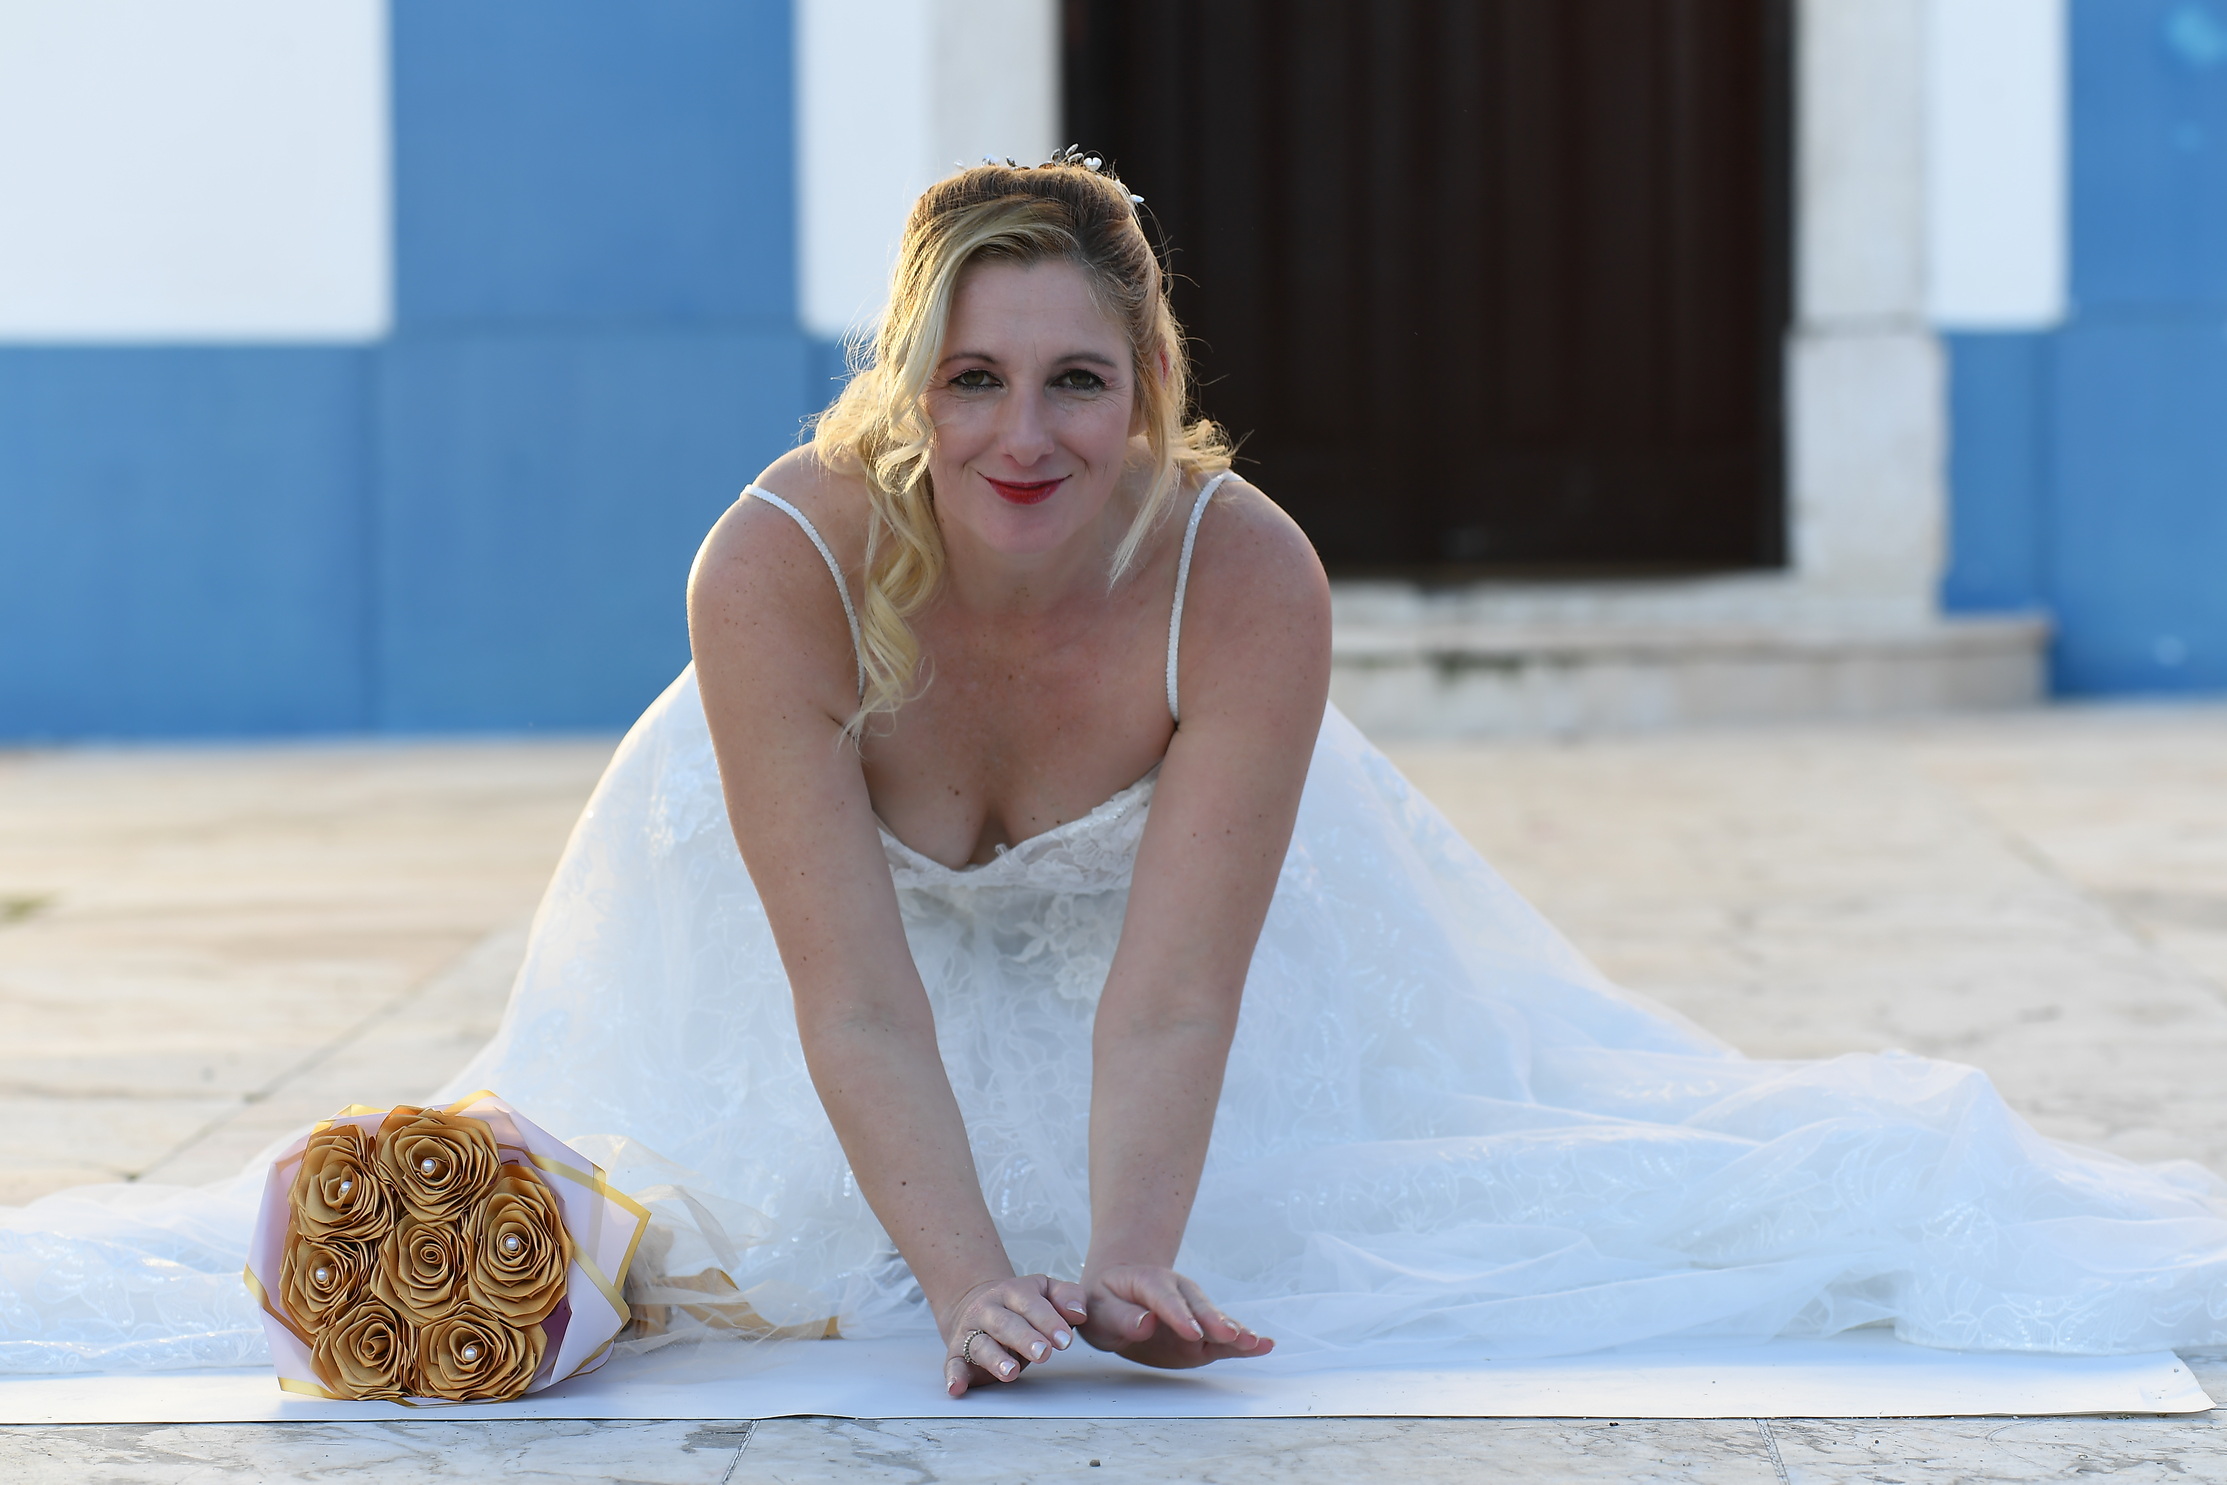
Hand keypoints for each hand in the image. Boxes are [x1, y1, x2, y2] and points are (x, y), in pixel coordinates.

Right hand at [941, 1274, 1089, 1397]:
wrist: (977, 1302)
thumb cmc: (1021, 1304)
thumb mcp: (1046, 1291)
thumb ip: (1067, 1296)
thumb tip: (1079, 1313)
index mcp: (1012, 1292)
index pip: (1030, 1304)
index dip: (1049, 1322)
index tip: (1065, 1341)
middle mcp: (988, 1310)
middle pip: (1005, 1324)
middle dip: (1024, 1339)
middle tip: (1043, 1353)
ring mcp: (971, 1332)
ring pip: (981, 1344)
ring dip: (995, 1359)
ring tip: (1011, 1372)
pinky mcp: (957, 1353)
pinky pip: (953, 1364)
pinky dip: (953, 1376)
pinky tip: (957, 1388)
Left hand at [1077, 1263, 1272, 1368]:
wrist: (1117, 1296)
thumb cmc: (1104, 1303)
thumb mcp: (1097, 1309)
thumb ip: (1120, 1317)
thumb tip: (1146, 1324)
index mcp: (1147, 1281)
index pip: (1164, 1298)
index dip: (1178, 1315)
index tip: (1191, 1332)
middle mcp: (1177, 1292)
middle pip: (1197, 1306)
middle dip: (1213, 1321)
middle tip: (1229, 1334)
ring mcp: (1193, 1313)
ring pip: (1215, 1320)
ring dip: (1234, 1331)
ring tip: (1254, 1342)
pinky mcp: (1201, 1334)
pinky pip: (1222, 1338)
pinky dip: (1243, 1343)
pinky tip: (1264, 1345)